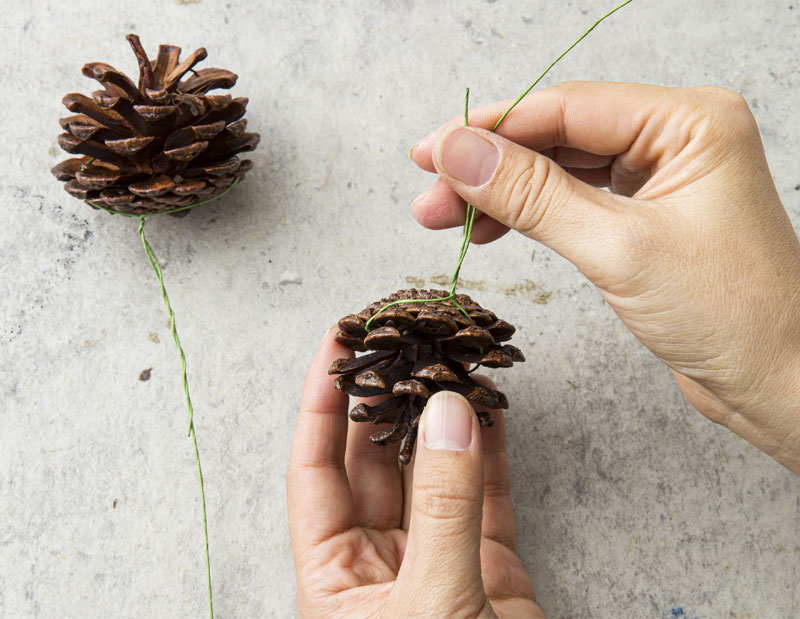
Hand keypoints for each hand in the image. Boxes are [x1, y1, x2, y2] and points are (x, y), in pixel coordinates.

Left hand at [286, 329, 543, 617]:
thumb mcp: (428, 601)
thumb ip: (443, 509)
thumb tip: (447, 415)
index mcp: (335, 574)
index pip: (315, 469)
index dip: (321, 403)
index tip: (337, 343)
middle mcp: (381, 561)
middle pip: (376, 460)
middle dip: (389, 396)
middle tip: (403, 340)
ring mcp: (437, 560)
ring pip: (435, 472)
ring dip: (443, 419)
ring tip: (450, 361)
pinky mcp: (491, 568)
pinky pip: (488, 495)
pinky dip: (492, 452)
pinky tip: (490, 408)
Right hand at [409, 81, 799, 474]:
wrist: (778, 381)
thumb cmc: (733, 316)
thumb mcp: (619, 248)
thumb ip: (533, 196)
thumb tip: (459, 154)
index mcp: (689, 122)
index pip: (566, 109)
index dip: (489, 129)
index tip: (431, 152)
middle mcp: (676, 138)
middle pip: (556, 135)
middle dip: (488, 167)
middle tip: (430, 194)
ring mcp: (660, 176)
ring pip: (558, 168)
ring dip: (499, 192)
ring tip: (445, 217)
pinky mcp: (645, 215)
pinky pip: (572, 199)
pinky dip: (528, 214)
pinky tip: (491, 227)